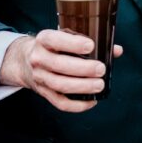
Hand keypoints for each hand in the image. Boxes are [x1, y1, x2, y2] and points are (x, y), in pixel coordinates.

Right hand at [0, 31, 123, 112]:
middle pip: (59, 65)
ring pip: (60, 85)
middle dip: (82, 69)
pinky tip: (92, 101)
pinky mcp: (44, 93)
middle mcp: (38, 58)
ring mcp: (39, 77)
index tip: (90, 46)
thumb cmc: (53, 47)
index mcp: (43, 40)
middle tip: (101, 69)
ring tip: (99, 85)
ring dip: (82, 87)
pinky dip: (77, 105)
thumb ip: (89, 42)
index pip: (54, 40)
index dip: (72, 44)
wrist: (25, 61)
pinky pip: (60, 103)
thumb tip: (116, 50)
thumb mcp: (64, 37)